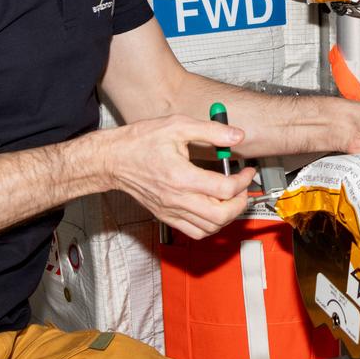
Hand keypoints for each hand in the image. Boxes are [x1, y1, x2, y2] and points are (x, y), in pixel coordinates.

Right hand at [104, 115, 256, 239]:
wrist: (113, 159)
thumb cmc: (140, 142)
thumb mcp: (177, 126)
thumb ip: (210, 131)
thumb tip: (236, 135)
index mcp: (182, 176)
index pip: (224, 189)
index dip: (243, 180)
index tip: (246, 171)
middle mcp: (177, 198)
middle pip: (221, 215)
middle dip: (240, 203)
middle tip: (243, 188)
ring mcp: (171, 210)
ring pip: (210, 228)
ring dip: (228, 216)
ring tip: (231, 199)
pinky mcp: (166, 216)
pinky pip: (195, 232)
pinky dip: (211, 226)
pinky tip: (214, 210)